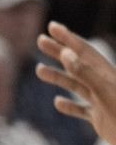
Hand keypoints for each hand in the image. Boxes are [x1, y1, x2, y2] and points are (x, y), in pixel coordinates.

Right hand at [36, 21, 115, 144]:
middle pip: (77, 64)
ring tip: (39, 70)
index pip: (85, 51)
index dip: (68, 38)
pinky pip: (81, 109)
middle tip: (40, 41)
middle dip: (58, 51)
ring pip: (76, 85)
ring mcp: (101, 101)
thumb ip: (86, 73)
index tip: (52, 26)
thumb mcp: (105, 92)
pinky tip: (58, 102)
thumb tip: (65, 53)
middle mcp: (103, 84)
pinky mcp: (100, 118)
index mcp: (106, 75)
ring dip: (57, 76)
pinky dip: (69, 106)